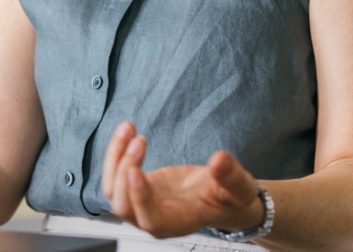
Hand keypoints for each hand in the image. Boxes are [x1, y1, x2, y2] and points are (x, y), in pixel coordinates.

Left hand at [100, 122, 262, 238]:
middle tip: (140, 142)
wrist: (221, 196)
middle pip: (124, 205)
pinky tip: (128, 131)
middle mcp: (155, 218)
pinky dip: (117, 152)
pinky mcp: (138, 187)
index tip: (135, 171)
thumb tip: (220, 159)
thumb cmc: (229, 197)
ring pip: (113, 189)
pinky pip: (117, 174)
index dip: (139, 199)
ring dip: (116, 158)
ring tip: (129, 130)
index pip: (150, 220)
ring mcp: (143, 204)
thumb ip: (231, 176)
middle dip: (125, 171)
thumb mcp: (239, 188)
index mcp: (178, 222)